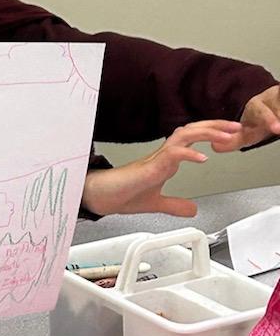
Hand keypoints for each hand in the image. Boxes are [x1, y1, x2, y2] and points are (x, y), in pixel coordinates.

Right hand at [81, 120, 240, 218]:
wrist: (100, 197)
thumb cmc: (121, 194)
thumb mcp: (156, 202)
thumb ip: (175, 204)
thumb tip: (192, 210)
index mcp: (167, 159)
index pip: (193, 137)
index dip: (212, 132)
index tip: (230, 133)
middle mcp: (164, 154)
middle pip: (193, 129)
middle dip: (216, 126)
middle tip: (235, 126)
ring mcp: (157, 159)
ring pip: (185, 135)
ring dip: (207, 134)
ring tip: (225, 136)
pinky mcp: (150, 166)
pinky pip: (172, 154)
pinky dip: (188, 154)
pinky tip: (201, 159)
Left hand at [213, 85, 279, 150]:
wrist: (265, 105)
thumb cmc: (257, 120)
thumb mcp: (246, 131)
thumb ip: (233, 140)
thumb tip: (215, 147)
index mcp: (257, 106)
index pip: (263, 113)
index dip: (270, 120)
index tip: (277, 128)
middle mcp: (272, 99)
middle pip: (279, 105)